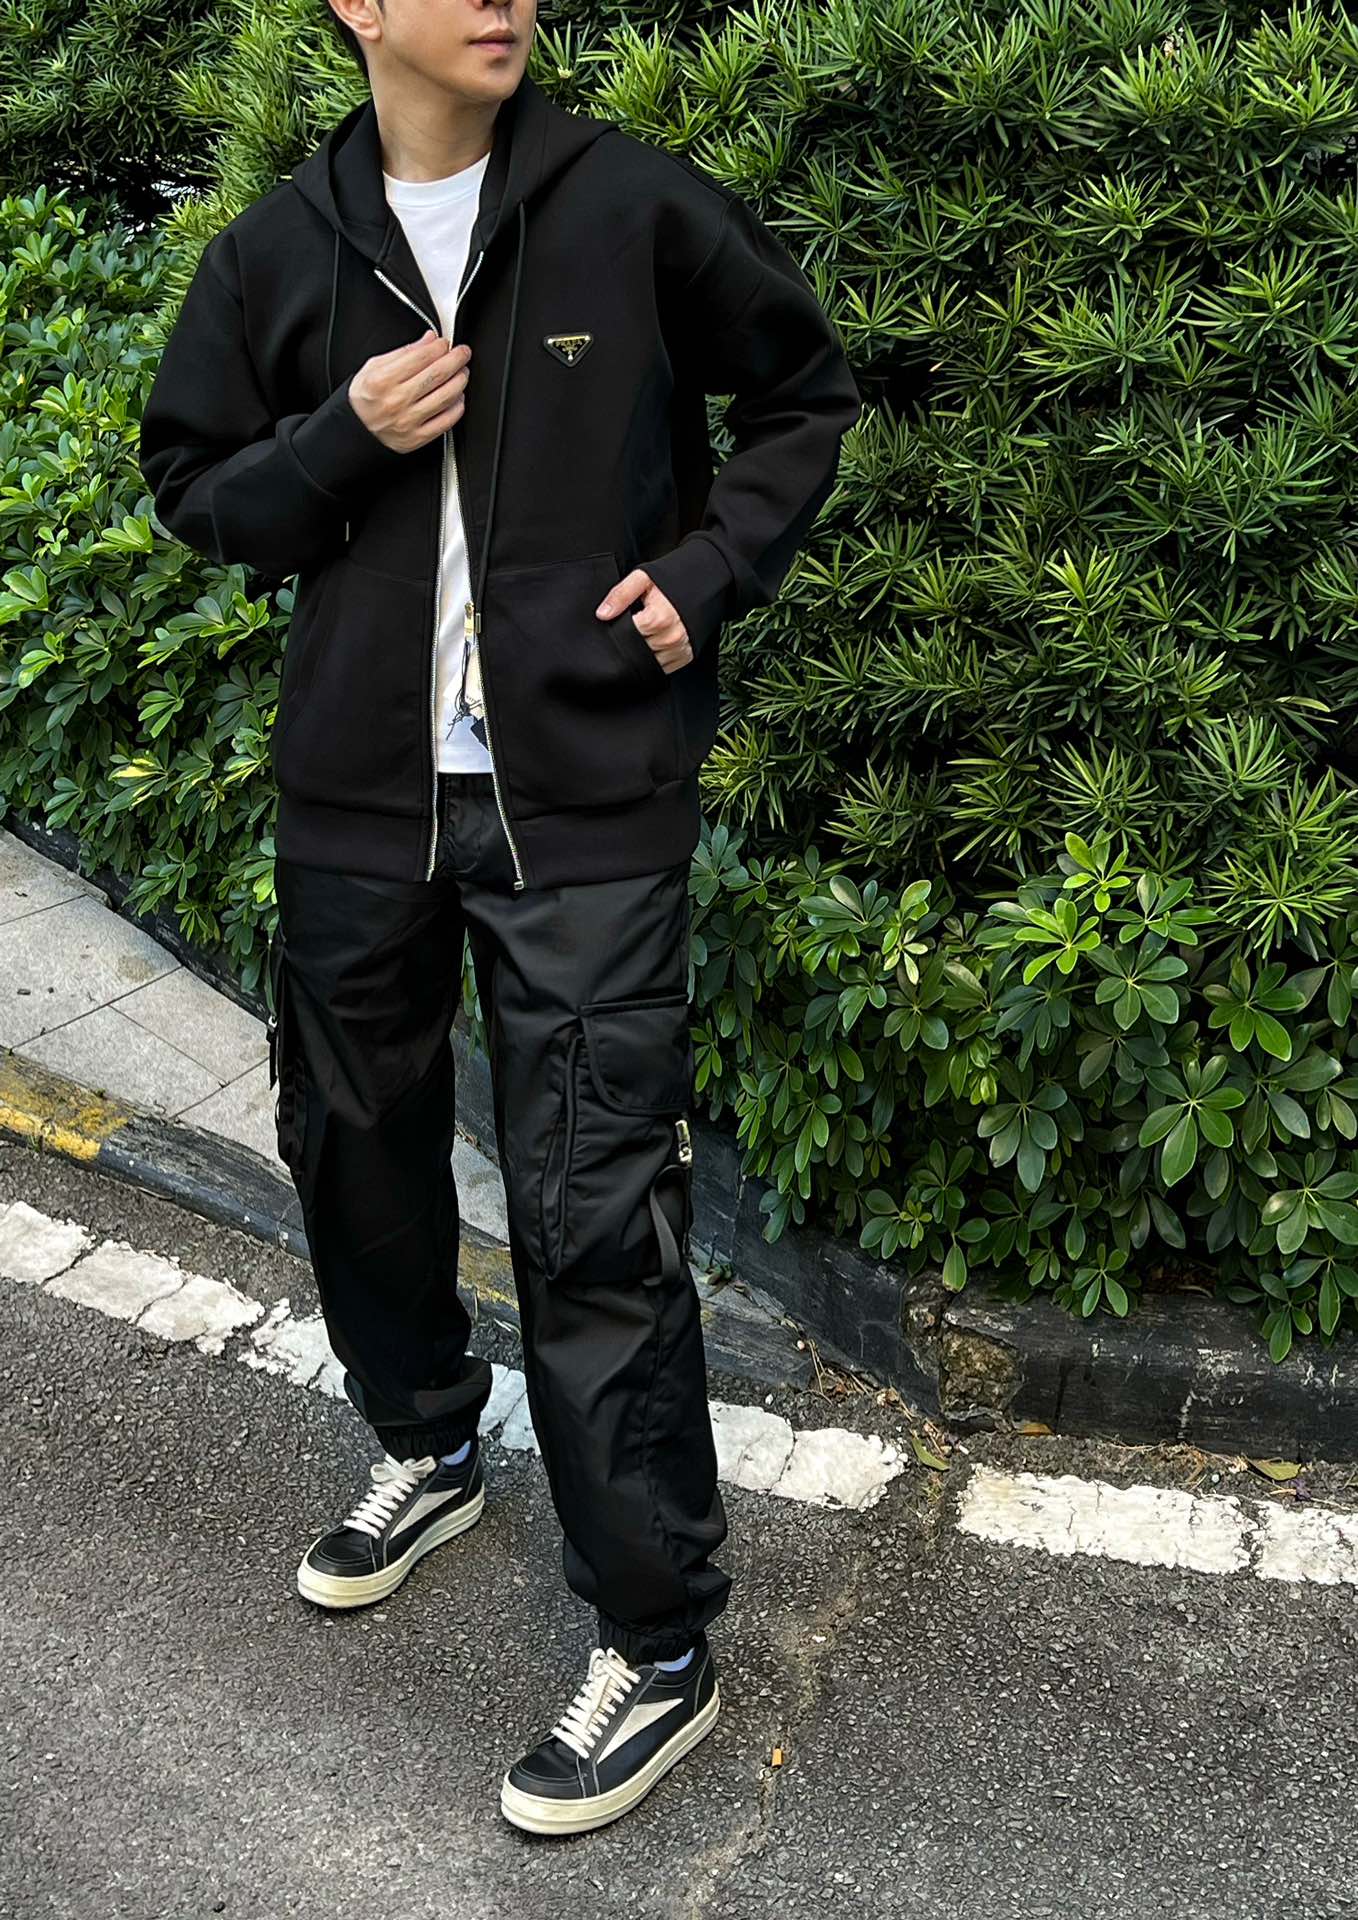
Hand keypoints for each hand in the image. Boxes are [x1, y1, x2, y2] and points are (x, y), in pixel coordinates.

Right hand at [348, 329, 470, 452]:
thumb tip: (428, 340)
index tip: (445, 343)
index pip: (421, 357)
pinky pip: (446, 421)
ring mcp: (408, 421)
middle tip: (463, 353)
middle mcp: (396, 401)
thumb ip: (403, 352)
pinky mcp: (417, 438)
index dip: (438, 347)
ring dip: (460, 381)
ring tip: (462, 372)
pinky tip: (458, 397)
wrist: (356, 429)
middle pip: (437, 375)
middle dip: (456, 359)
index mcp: (383, 380)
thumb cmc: (365, 398)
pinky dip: (457, 407)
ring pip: (445, 397)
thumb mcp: (374, 367)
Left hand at [596, 569, 692, 673]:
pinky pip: (663, 668)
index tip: (621, 622)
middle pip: (637, 652)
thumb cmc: (673, 580)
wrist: (704, 583)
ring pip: (649, 663)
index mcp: (658, 619)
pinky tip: (653, 645)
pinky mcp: (686, 656)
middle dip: (630, 642)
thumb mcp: (643, 578)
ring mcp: (679, 649)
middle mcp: (671, 638)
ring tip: (645, 635)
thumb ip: (621, 595)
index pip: (627, 636)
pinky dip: (655, 660)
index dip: (620, 630)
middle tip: (633, 627)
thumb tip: (602, 614)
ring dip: (642, 653)